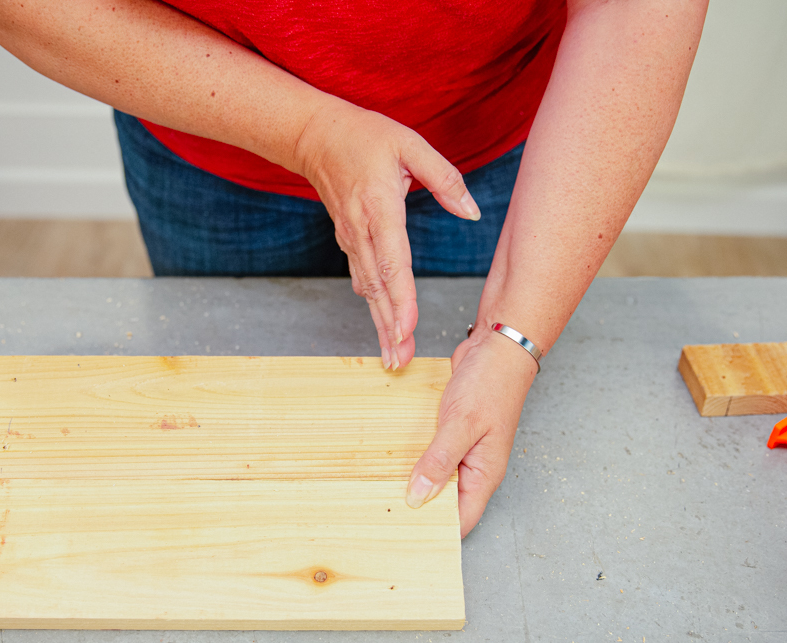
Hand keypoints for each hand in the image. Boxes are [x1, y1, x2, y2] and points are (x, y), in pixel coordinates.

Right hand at [292, 98, 481, 370]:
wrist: (314, 136)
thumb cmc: (364, 136)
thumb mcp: (410, 144)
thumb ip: (445, 178)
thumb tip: (471, 211)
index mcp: (379, 207)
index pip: (392, 261)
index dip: (401, 298)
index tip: (407, 328)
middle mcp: (362, 230)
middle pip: (378, 288)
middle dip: (389, 327)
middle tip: (399, 361)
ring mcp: (352, 239)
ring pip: (368, 291)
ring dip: (380, 325)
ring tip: (392, 358)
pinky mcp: (349, 242)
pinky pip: (363, 280)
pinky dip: (374, 308)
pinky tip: (383, 330)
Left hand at [405, 327, 536, 535]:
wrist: (497, 347)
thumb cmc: (491, 383)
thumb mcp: (462, 424)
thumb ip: (440, 461)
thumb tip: (419, 496)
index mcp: (484, 474)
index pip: (462, 520)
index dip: (437, 531)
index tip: (406, 537)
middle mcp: (475, 468)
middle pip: (446, 503)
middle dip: (420, 510)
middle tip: (385, 515)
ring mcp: (463, 451)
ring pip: (436, 479)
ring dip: (414, 483)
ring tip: (381, 493)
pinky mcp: (451, 435)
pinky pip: (432, 456)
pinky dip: (415, 460)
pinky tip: (394, 461)